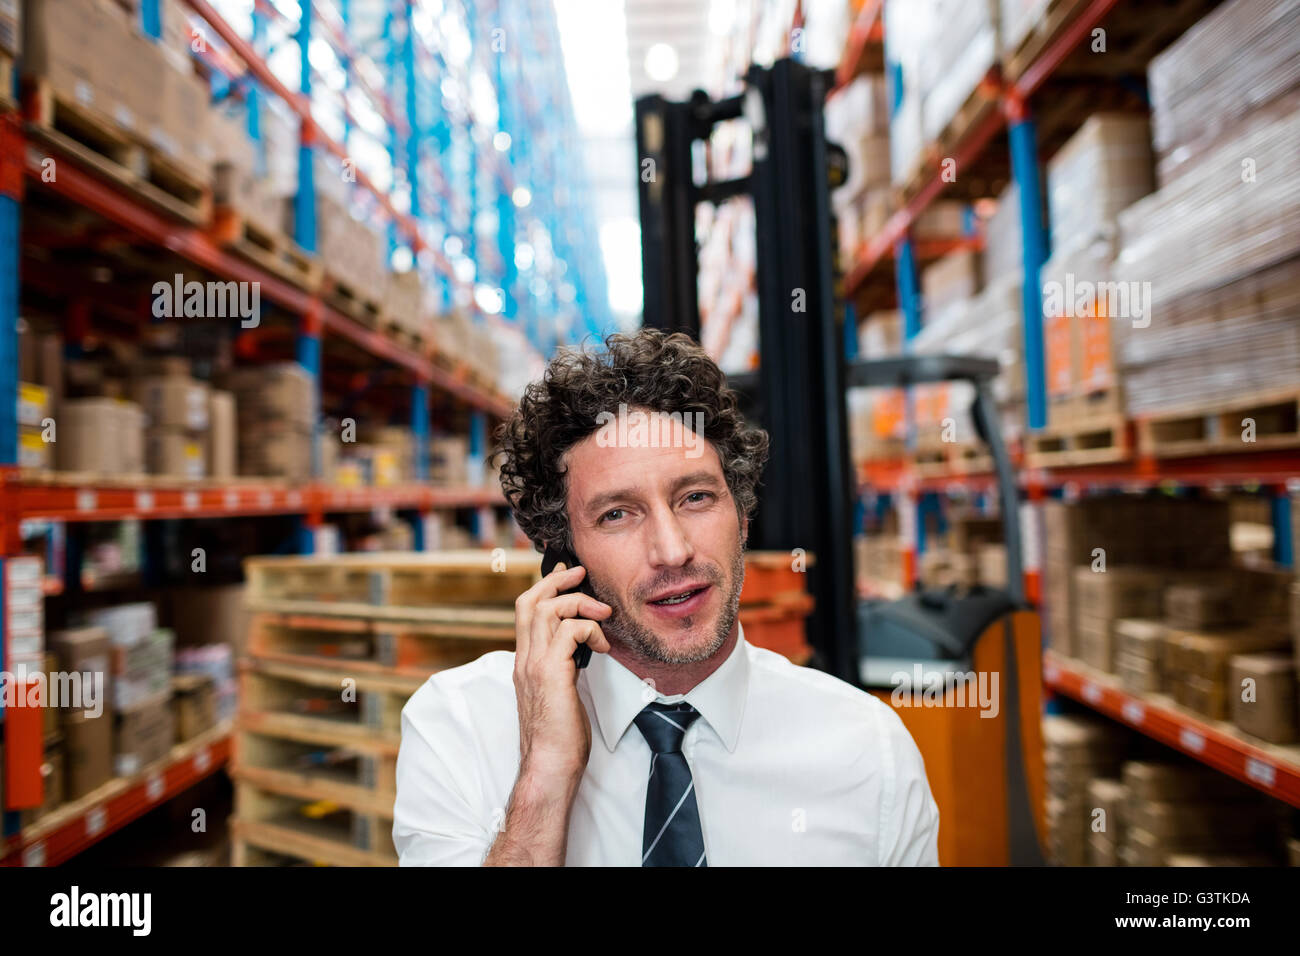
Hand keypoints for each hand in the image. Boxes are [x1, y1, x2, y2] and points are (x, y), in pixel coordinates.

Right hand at [512, 563, 612, 784]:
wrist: (549, 765)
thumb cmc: (559, 737)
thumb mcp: (558, 693)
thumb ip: (562, 668)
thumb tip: (579, 650)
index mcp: (524, 662)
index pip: (524, 611)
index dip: (544, 588)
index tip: (566, 576)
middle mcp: (524, 659)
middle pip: (530, 601)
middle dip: (557, 581)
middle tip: (580, 573)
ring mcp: (534, 665)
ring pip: (546, 609)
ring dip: (578, 602)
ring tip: (602, 613)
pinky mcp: (550, 674)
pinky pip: (570, 631)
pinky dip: (590, 629)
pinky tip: (604, 646)